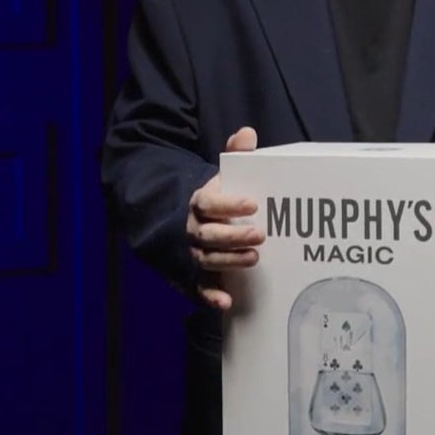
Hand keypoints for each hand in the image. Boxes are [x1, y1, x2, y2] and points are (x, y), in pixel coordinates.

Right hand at [185, 126, 261, 309]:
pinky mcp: (189, 273)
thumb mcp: (219, 176)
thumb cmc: (209, 198)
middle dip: (234, 236)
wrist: (173, 218)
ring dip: (228, 261)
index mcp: (198, 202)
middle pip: (209, 234)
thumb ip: (234, 156)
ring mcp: (189, 252)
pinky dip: (209, 295)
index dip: (230, 204)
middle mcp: (190, 229)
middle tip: (260, 236)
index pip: (211, 202)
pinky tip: (225, 302)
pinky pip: (196, 287)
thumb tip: (247, 133)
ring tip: (254, 260)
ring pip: (205, 258)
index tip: (253, 204)